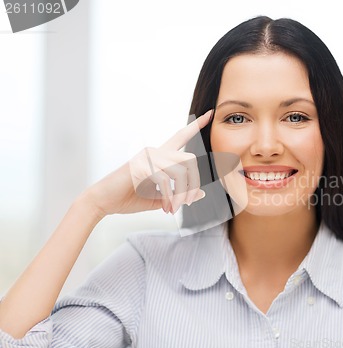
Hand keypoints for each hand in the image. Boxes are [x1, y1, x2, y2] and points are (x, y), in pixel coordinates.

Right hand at [80, 110, 211, 216]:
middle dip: (194, 183)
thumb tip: (201, 194)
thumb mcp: (160, 198)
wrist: (102, 202)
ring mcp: (146, 157)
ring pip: (180, 171)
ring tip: (173, 209)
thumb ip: (179, 194)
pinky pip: (166, 180)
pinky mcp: (140, 166)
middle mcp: (154, 152)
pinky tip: (166, 208)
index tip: (209, 114)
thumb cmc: (128, 198)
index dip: (195, 125)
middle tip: (187, 202)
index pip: (181, 136)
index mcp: (159, 155)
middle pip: (190, 159)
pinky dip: (170, 197)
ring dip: (182, 194)